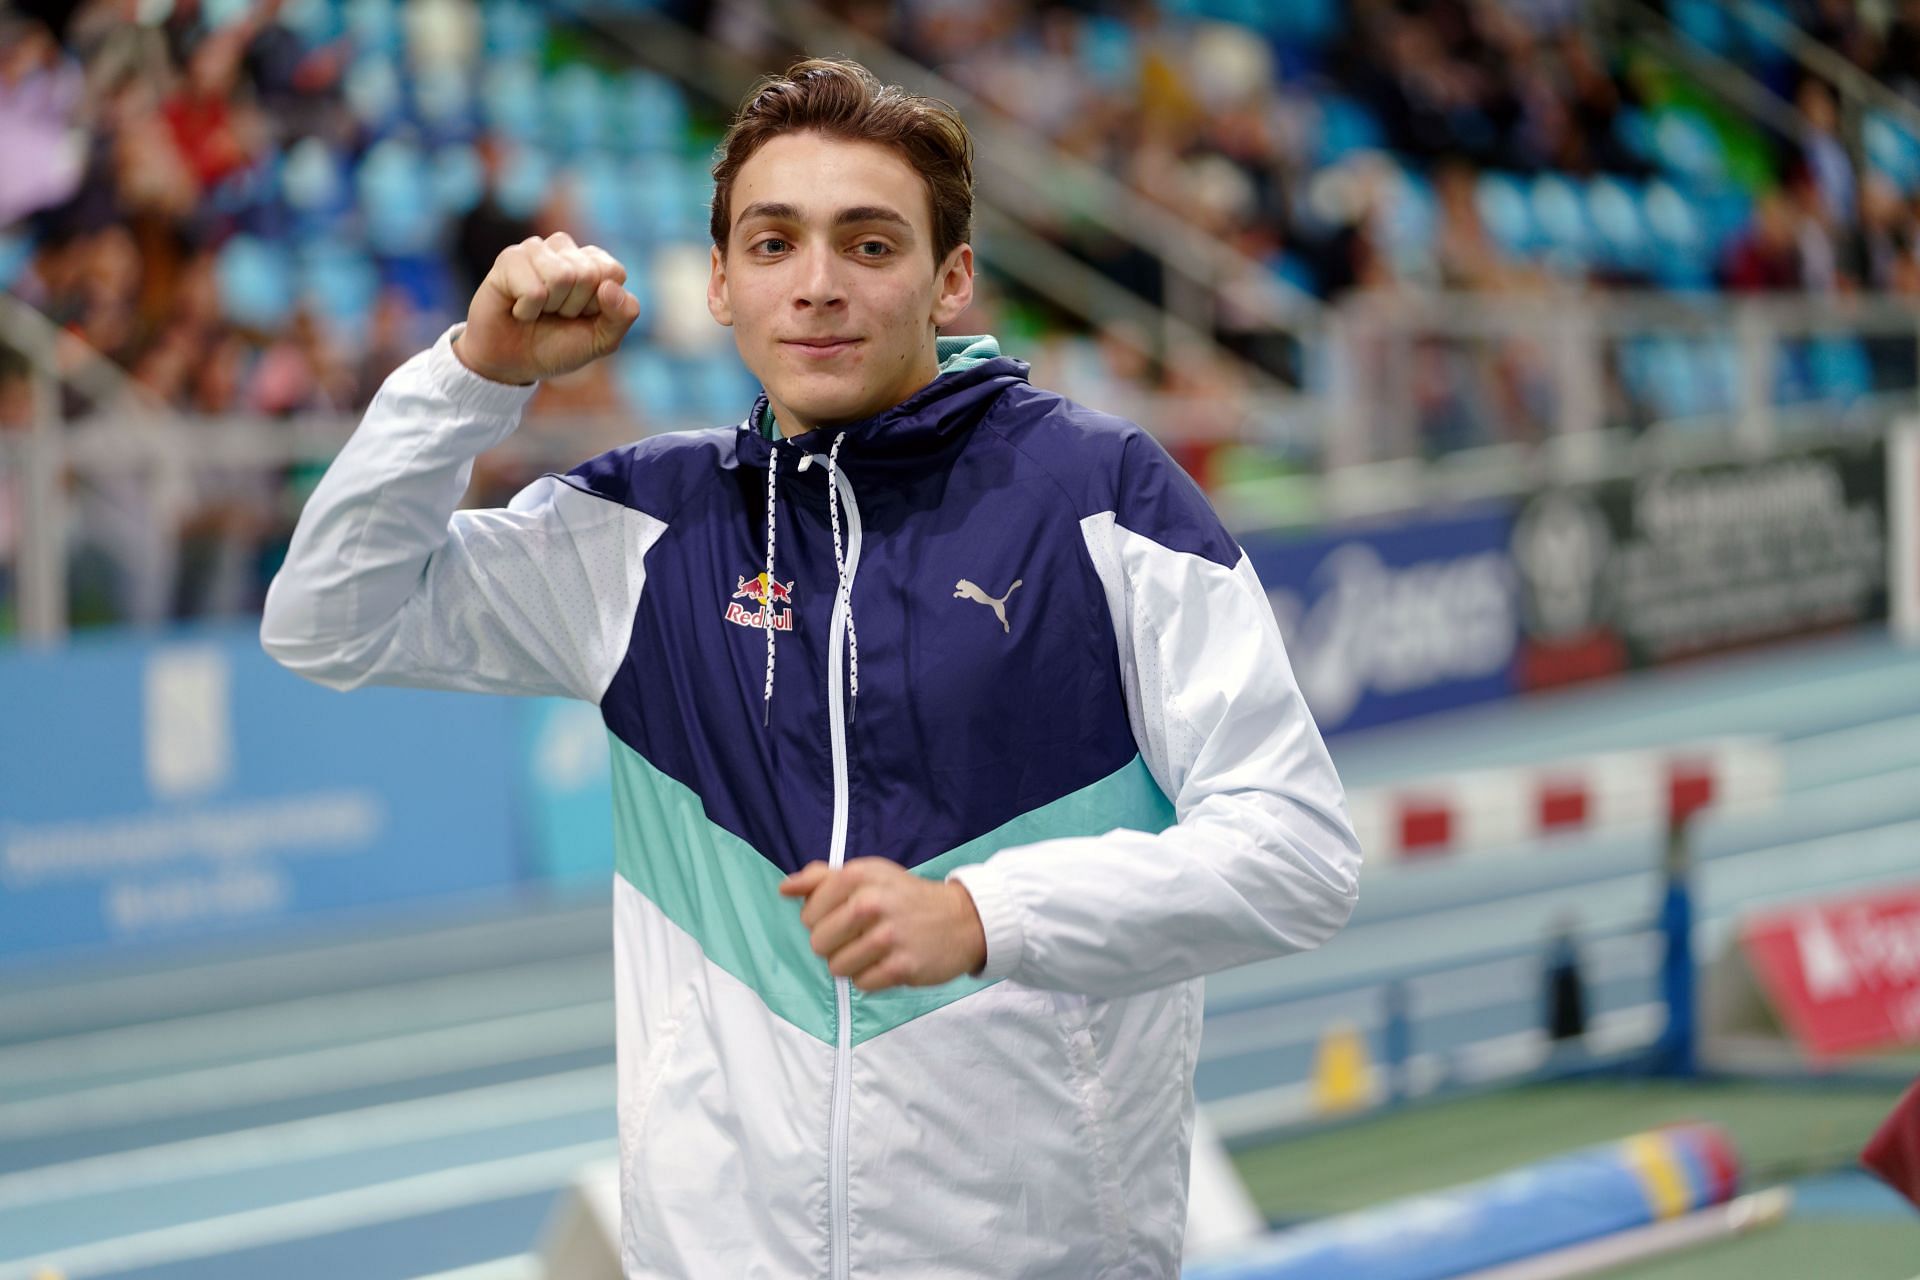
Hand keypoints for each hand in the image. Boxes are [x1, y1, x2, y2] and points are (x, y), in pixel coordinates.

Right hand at [453, 232, 641, 385]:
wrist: (512, 363)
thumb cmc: (557, 346)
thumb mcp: (601, 340)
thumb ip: (622, 316)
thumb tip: (611, 287)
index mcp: (592, 262)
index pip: (613, 272)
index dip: (599, 305)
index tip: (582, 315)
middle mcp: (565, 249)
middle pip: (588, 273)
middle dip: (573, 307)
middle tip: (555, 314)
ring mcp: (536, 250)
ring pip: (562, 276)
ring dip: (550, 307)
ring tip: (538, 310)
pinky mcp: (509, 259)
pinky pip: (533, 289)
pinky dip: (528, 311)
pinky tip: (519, 309)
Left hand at [780, 857, 988, 991]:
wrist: (961, 919)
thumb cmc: (904, 896)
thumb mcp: (867, 874)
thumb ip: (822, 878)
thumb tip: (784, 889)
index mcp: (858, 876)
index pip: (808, 913)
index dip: (820, 921)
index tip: (842, 917)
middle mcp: (872, 902)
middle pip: (818, 943)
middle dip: (834, 945)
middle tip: (859, 936)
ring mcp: (888, 936)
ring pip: (837, 967)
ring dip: (852, 964)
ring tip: (874, 950)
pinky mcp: (902, 966)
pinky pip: (862, 984)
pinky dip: (871, 978)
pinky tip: (888, 962)